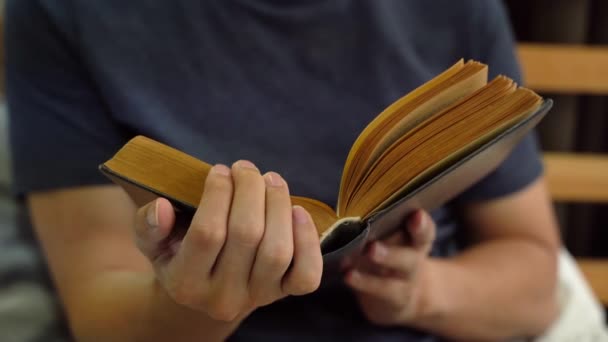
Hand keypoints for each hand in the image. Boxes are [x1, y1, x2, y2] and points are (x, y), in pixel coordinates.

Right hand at [133, 161, 322, 321]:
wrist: (206, 291)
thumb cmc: (178, 254)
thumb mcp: (153, 242)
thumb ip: (148, 226)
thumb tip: (162, 207)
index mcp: (185, 284)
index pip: (207, 233)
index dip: (218, 194)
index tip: (219, 170)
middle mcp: (222, 297)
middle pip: (247, 235)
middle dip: (250, 190)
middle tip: (245, 168)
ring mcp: (257, 298)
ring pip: (277, 251)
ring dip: (278, 205)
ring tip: (271, 179)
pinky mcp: (284, 294)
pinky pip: (306, 275)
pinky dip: (308, 241)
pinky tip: (298, 211)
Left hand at [344, 209, 435, 325]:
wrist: (400, 297)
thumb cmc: (389, 254)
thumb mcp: (390, 238)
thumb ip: (379, 224)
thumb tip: (350, 207)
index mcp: (416, 239)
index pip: (424, 230)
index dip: (421, 224)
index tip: (415, 215)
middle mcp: (414, 259)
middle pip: (410, 255)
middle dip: (393, 250)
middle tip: (372, 246)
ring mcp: (405, 281)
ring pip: (396, 274)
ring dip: (382, 263)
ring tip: (366, 254)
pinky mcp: (394, 298)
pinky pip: (380, 290)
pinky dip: (363, 282)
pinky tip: (348, 274)